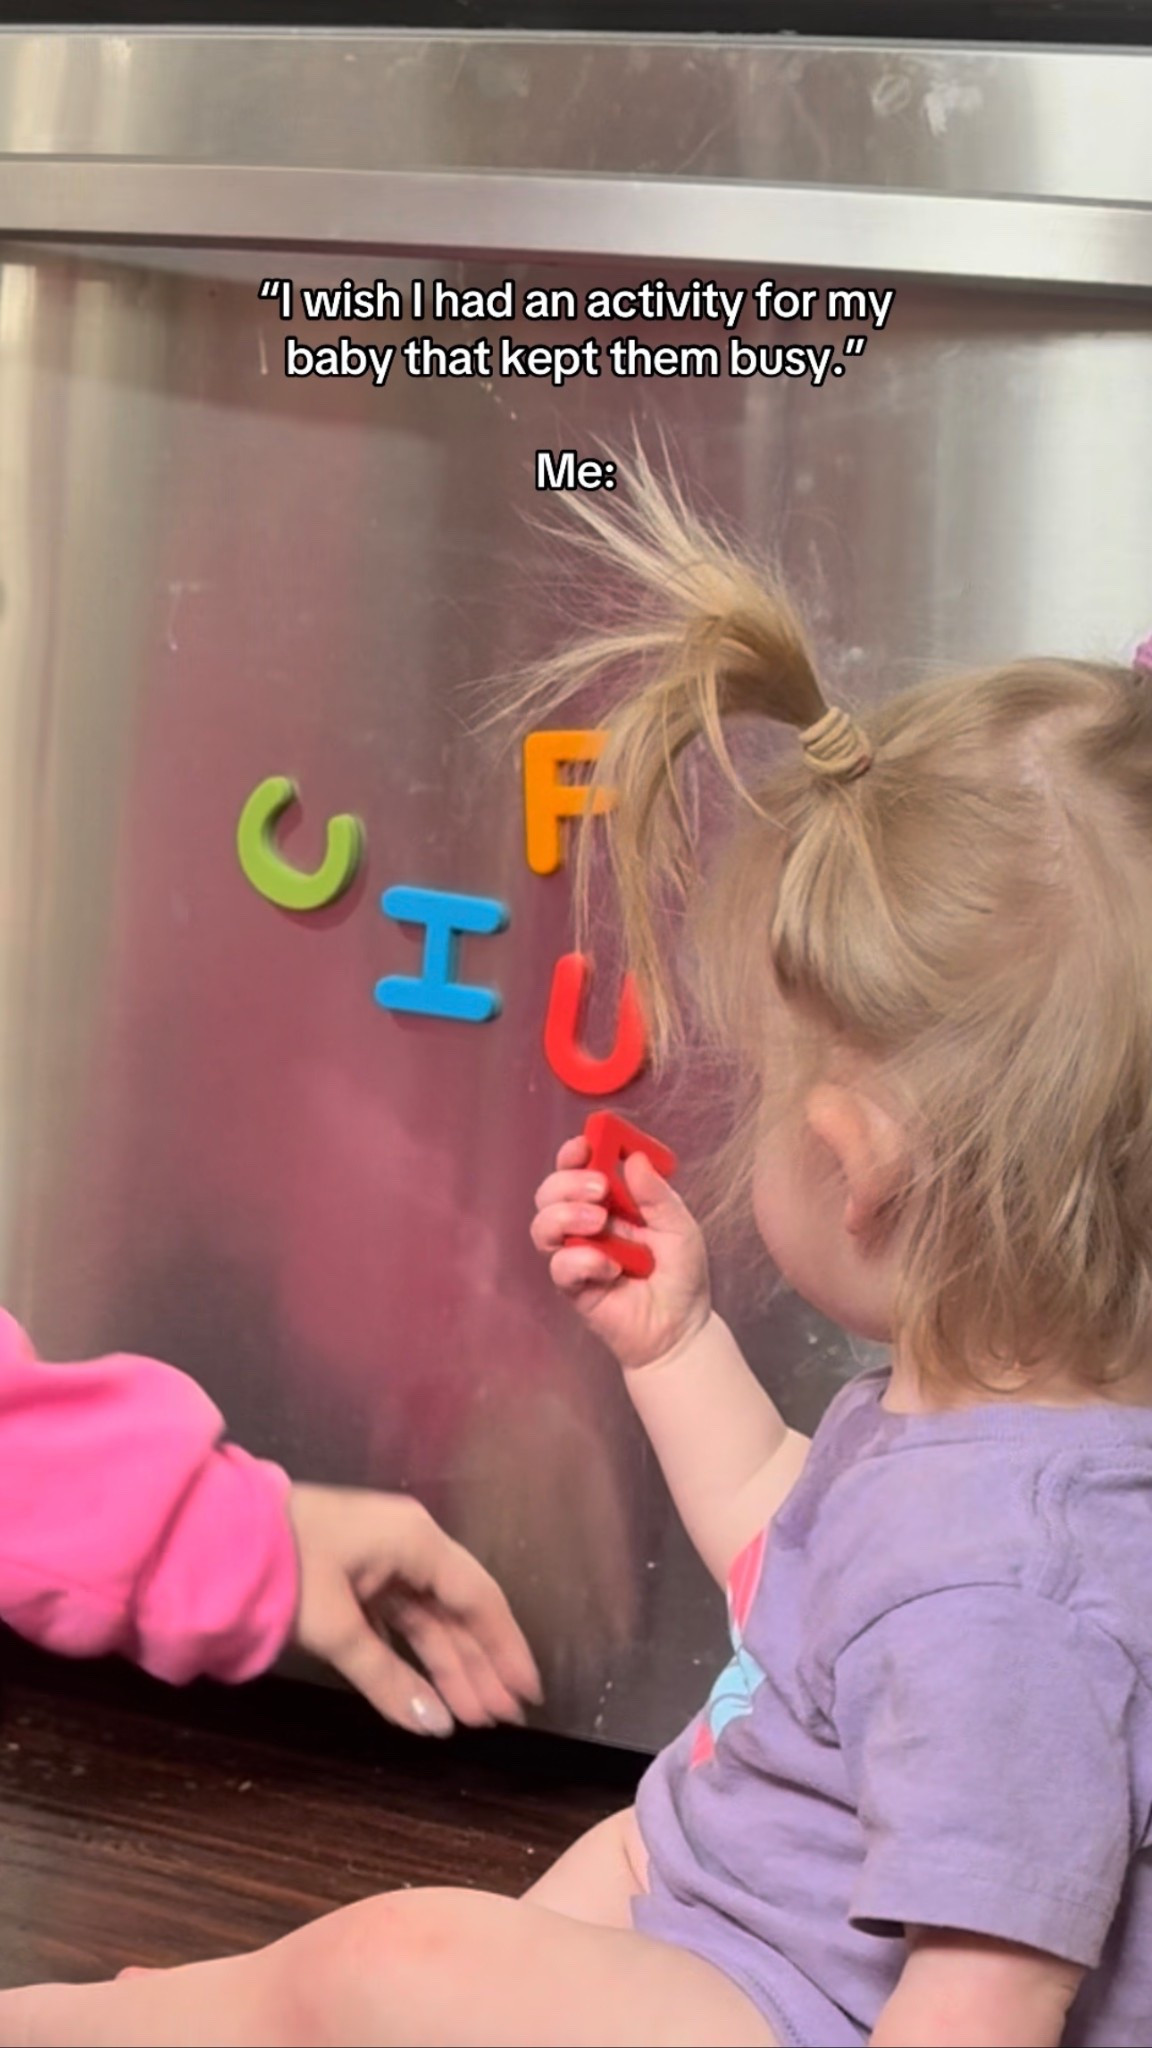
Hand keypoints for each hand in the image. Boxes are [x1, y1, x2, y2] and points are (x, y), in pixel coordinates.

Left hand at [286, 1485, 542, 1735]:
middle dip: (479, 1666)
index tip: (527, 1693)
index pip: (479, 1597)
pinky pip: (400, 1620)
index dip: (506, 1647)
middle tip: (501, 1721)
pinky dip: (414, 1656)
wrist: (214, 1536)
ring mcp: (382, 1560)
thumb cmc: (287, 1569)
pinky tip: (427, 1692)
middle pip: (458, 1611)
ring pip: (429, 1619)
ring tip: (472, 1716)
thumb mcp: (337, 1627)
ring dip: (449, 1665)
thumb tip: (438, 1727)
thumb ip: (388, 1678)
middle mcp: (409, 1545)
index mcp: (416, 1541)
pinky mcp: (357, 1576)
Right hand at [532, 1134, 711, 1371]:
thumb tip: (634, 1159)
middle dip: (567, 1183)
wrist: (681, 1330)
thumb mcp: (680, 1227)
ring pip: (543, 1225)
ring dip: (565, 1215)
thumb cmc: (681, 1276)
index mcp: (611, 1203)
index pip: (578, 1169)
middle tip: (599, 1189)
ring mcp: (576, 1255)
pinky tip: (611, 1268)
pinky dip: (582, 1261)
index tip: (584, 1145)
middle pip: (550, 1192)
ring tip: (599, 1222)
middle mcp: (586, 1225)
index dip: (573, 1153)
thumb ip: (657, 1195)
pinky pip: (559, 1267)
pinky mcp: (573, 1287)